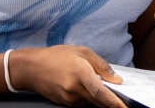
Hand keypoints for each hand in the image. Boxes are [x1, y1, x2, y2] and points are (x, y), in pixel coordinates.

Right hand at [11, 46, 126, 106]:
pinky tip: (88, 87)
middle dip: (111, 101)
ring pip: (91, 102)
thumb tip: (116, 79)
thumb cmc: (57, 56)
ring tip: (102, 86)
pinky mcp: (65, 103)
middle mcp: (74, 90)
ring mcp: (68, 99)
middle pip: (98, 101)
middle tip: (123, 99)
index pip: (101, 93)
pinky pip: (83, 103)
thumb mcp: (82, 51)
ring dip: (101, 98)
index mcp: (80, 74)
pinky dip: (90, 97)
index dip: (114, 102)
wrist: (32, 68)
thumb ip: (101, 66)